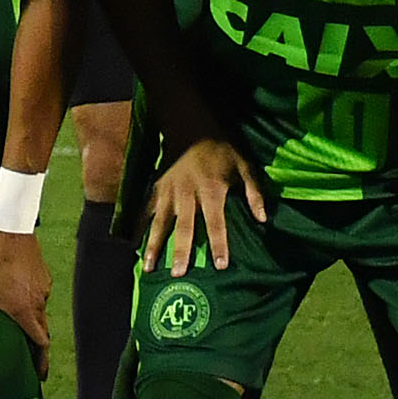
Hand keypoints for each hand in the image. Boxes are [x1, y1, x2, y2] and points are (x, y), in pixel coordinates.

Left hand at [0, 221, 52, 351]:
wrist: (11, 226)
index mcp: (23, 309)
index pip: (40, 342)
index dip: (40, 360)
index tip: (39, 375)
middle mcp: (38, 302)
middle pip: (42, 332)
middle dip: (37, 347)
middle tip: (28, 359)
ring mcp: (43, 289)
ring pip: (41, 314)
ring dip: (33, 325)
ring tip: (19, 332)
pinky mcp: (43, 277)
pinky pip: (40, 298)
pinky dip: (32, 307)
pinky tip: (19, 302)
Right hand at [141, 137, 266, 276]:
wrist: (191, 124)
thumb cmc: (222, 146)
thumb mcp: (244, 165)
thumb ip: (254, 192)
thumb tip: (263, 219)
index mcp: (211, 190)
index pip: (216, 223)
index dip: (219, 244)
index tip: (220, 266)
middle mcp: (188, 195)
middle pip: (185, 228)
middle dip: (181, 252)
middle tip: (179, 275)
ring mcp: (169, 192)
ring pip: (161, 222)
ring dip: (155, 245)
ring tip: (149, 267)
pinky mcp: (157, 187)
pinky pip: (146, 209)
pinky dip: (139, 226)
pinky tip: (134, 243)